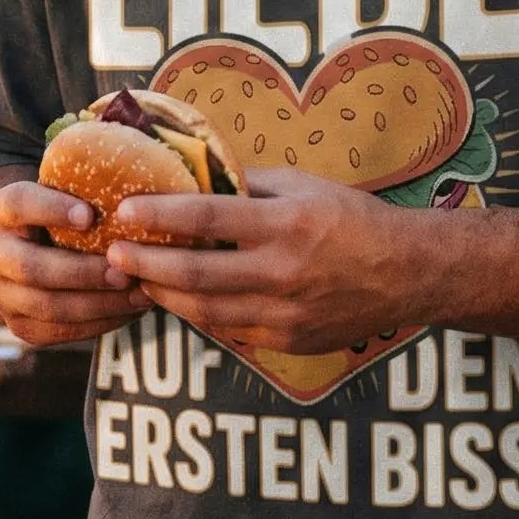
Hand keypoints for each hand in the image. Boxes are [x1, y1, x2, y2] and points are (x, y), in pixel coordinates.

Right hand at [0, 180, 152, 346]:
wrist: (31, 250)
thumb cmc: (65, 211)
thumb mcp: (67, 189)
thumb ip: (87, 180)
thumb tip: (140, 167)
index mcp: (0, 209)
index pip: (17, 203)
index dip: (51, 209)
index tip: (90, 214)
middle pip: (31, 267)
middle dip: (81, 272)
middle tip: (124, 270)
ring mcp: (1, 293)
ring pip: (47, 306)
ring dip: (98, 303)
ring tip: (138, 294)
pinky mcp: (20, 325)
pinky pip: (59, 331)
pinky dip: (99, 323)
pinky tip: (131, 310)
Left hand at [104, 166, 423, 360]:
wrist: (407, 273)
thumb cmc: (352, 219)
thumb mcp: (303, 186)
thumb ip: (249, 185)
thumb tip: (195, 179)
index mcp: (286, 223)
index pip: (207, 217)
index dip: (159, 215)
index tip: (125, 210)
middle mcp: (283, 271)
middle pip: (195, 272)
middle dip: (144, 264)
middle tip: (112, 255)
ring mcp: (284, 312)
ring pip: (204, 309)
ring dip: (162, 294)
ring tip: (135, 279)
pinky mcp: (287, 340)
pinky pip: (228, 329)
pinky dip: (196, 313)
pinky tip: (177, 298)